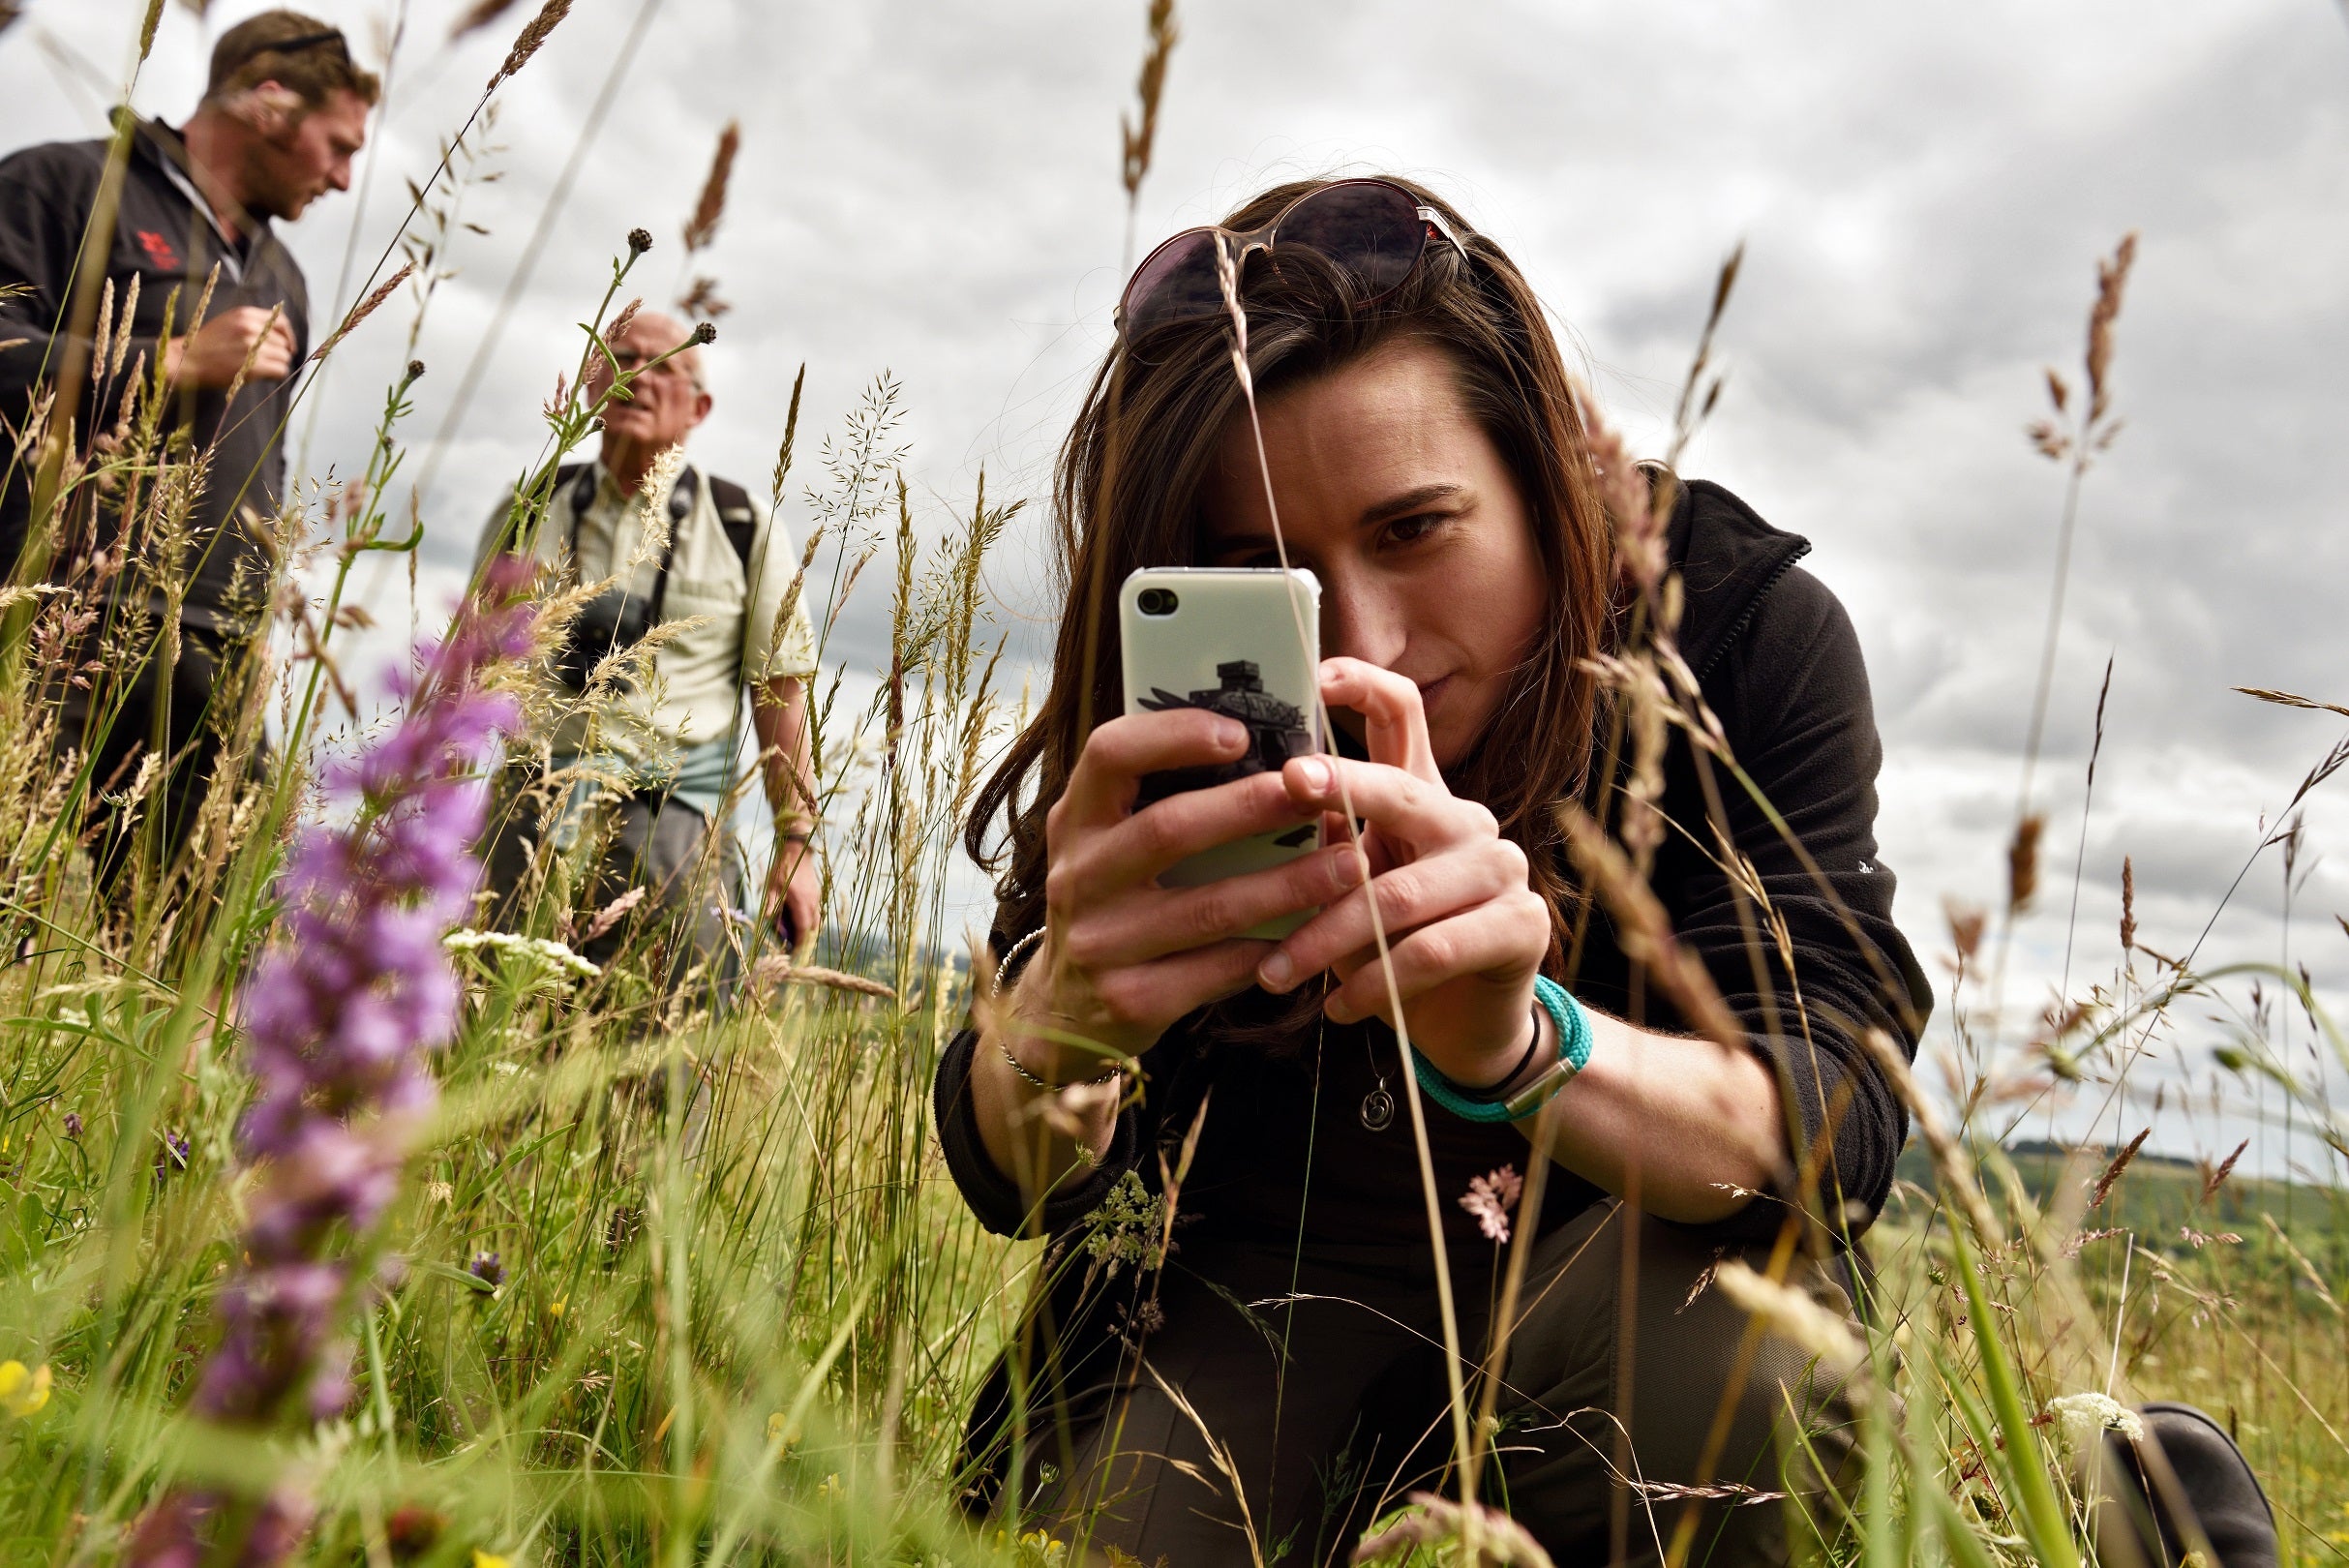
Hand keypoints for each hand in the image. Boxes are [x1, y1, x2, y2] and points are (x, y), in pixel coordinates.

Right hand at [165, 306, 294, 389]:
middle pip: (283, 343)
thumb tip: (281, 336)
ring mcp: (252, 347)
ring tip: (258, 368)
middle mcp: (251, 328)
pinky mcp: (253, 366)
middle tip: (263, 362)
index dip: (287, 335)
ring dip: (275, 365)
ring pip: (284, 357)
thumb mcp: (228, 323)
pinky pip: (280, 370)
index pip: (281, 321)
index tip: (288, 346)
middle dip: (278, 353)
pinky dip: (275, 375)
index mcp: (245, 314)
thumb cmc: (207, 345)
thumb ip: (252, 324)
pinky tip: (261, 376)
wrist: (186, 360)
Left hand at [764, 836, 820, 951]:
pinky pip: (816, 914)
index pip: (803, 930)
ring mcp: (816, 899)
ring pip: (816, 922)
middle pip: (812, 929)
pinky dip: (809, 923)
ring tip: (797, 940)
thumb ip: (771, 905)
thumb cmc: (782, 869)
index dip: (800, 944)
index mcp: (801, 903)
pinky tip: (800, 924)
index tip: (795, 955)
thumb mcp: (772, 887)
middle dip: (804, 942)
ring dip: (807, 933)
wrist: (797, 851)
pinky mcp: (817, 895)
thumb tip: (768, 921)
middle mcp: (812, 903)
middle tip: (795, 951)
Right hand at [1007, 706, 1368, 1078]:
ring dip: (1288, 884)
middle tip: (1318, 792)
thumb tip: (1266, 751)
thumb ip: (1159, 799)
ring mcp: (1101, 942)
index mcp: (1077, 821)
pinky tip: (1314, 932)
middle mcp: (1080, 876)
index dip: (1174, 735)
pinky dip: (1272, 947)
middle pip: (1170, 828)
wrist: (1062, 1007)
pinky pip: (1219, 969)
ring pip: (1209, 908)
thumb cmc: (1111, 901)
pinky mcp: (1132, 999)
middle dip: (1252, 807)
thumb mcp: (1109, 843)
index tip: (1242, 733)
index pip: (1110, 754)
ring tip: (1348, 865)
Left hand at [1256, 657, 1549, 1087]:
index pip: (1403, 715)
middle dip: (1340, 786)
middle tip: (1284, 785)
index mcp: (1419, 796)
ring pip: (1398, 893)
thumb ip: (1317, 842)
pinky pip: (1431, 950)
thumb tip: (1244, 797)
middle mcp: (1464, 819)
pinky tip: (1338, 1005)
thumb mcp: (1344, 891)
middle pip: (1400, 789)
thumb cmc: (1388, 947)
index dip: (1364, 686)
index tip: (1315, 675)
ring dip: (1328, 937)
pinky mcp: (1522, 925)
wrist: (1461, 1024)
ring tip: (1278, 973)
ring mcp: (1501, 868)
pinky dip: (1375, 981)